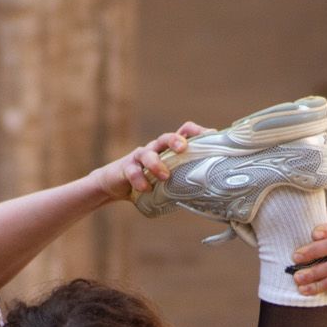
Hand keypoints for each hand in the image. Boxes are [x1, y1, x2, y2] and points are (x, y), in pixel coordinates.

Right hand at [90, 124, 204, 202]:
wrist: (116, 185)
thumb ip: (182, 183)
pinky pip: (132, 171)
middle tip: (183, 148)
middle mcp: (155, 149)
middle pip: (166, 137)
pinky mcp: (126, 168)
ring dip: (157, 164)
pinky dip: (139, 180)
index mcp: (168, 150)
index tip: (210, 135)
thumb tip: (207, 195)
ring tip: (164, 176)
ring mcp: (139, 157)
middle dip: (175, 140)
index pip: (183, 132)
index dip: (196, 131)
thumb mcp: (167, 181)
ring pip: (147, 153)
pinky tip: (145, 189)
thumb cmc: (148, 181)